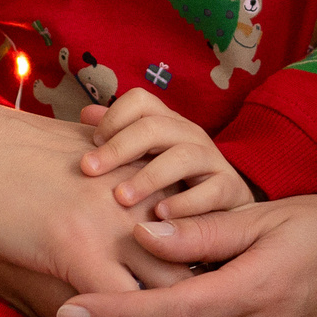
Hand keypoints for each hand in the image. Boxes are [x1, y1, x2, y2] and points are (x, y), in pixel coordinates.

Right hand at [0, 93, 189, 295]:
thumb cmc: (21, 163)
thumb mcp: (94, 168)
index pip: (209, 239)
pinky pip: (120, 311)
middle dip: (202, 314)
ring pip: (169, 295)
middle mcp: (145, 198)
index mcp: (152, 179)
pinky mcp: (77, 248)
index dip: (212, 281)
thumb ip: (131, 198)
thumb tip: (154, 244)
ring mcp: (115, 223)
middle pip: (201, 268)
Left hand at [79, 90, 250, 218]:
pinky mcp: (230, 189)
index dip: (113, 117)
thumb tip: (85, 114)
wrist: (227, 209)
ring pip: (183, 156)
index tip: (91, 145)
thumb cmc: (175, 182)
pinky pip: (211, 191)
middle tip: (89, 170)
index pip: (140, 100)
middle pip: (155, 126)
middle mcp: (190, 135)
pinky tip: (158, 215)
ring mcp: (212, 160)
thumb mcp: (146, 157)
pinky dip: (184, 204)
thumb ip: (118, 137)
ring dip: (148, 177)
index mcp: (168, 122)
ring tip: (122, 198)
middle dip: (119, 148)